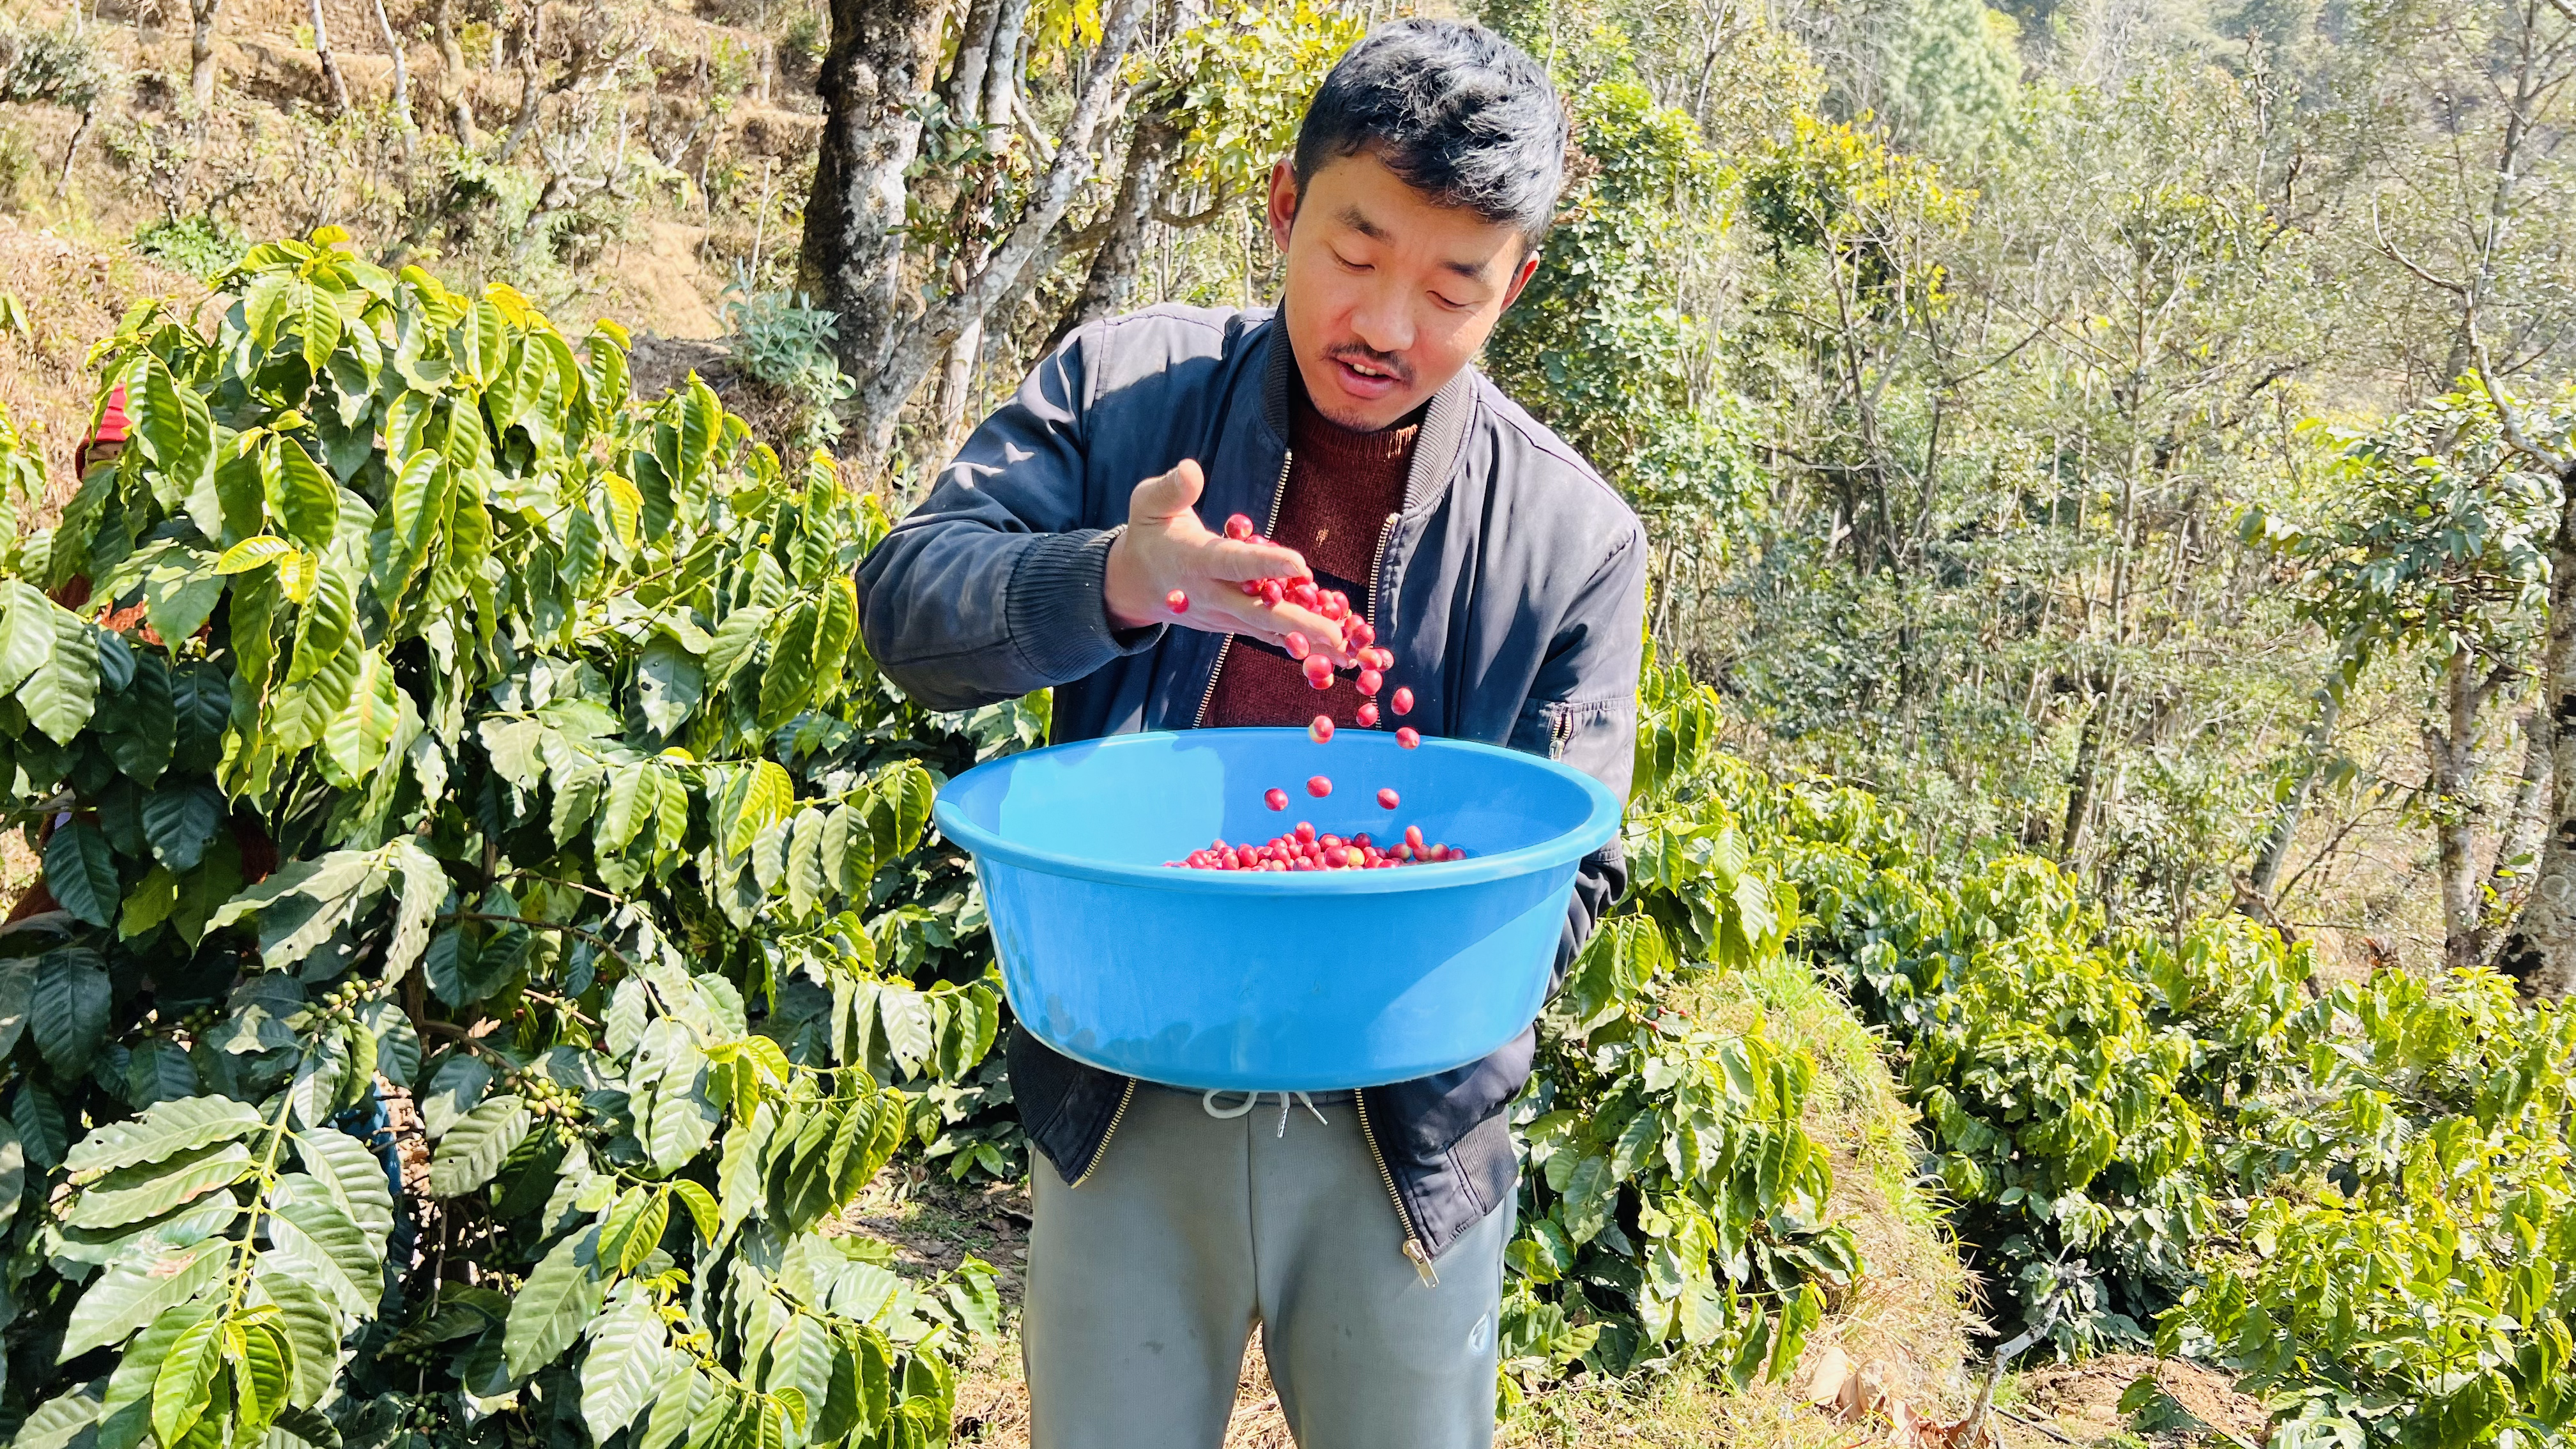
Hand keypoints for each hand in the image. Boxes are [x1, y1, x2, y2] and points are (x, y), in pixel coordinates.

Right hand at [1102, 460, 1358, 664]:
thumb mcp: (1147, 504)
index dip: (1266, 564)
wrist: (1133, 584)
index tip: (1300, 565)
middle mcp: (1211, 594)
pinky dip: (1300, 642)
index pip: (1234, 564)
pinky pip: (1269, 634)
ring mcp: (1223, 615)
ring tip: (1348, 653)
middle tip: (1338, 635)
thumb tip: (1191, 469)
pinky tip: (1333, 650)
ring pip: (1270, 630)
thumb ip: (1172, 489)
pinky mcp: (1233, 624)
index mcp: (1195, 561)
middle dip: (1300, 624)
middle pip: (1259, 612)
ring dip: (1309, 641)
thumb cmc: (1147, 534)